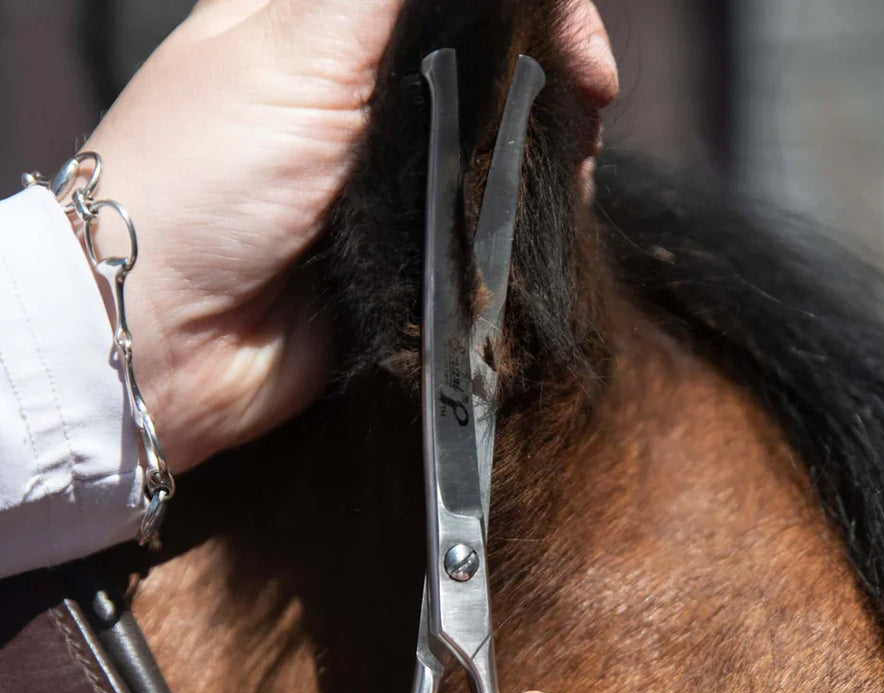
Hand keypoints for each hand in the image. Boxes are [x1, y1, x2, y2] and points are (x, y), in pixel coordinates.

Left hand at [82, 0, 617, 472]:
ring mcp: (379, 178)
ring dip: (538, 150)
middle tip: (590, 112)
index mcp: (317, 20)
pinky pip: (470, 225)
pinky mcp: (396, 252)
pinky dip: (511, 221)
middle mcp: (354, 93)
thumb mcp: (294, 48)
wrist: (167, 340)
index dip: (524, 8)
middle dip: (544, 78)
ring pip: (482, 144)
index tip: (577, 48)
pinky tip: (545, 217)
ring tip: (577, 169)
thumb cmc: (206, 178)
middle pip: (476, 63)